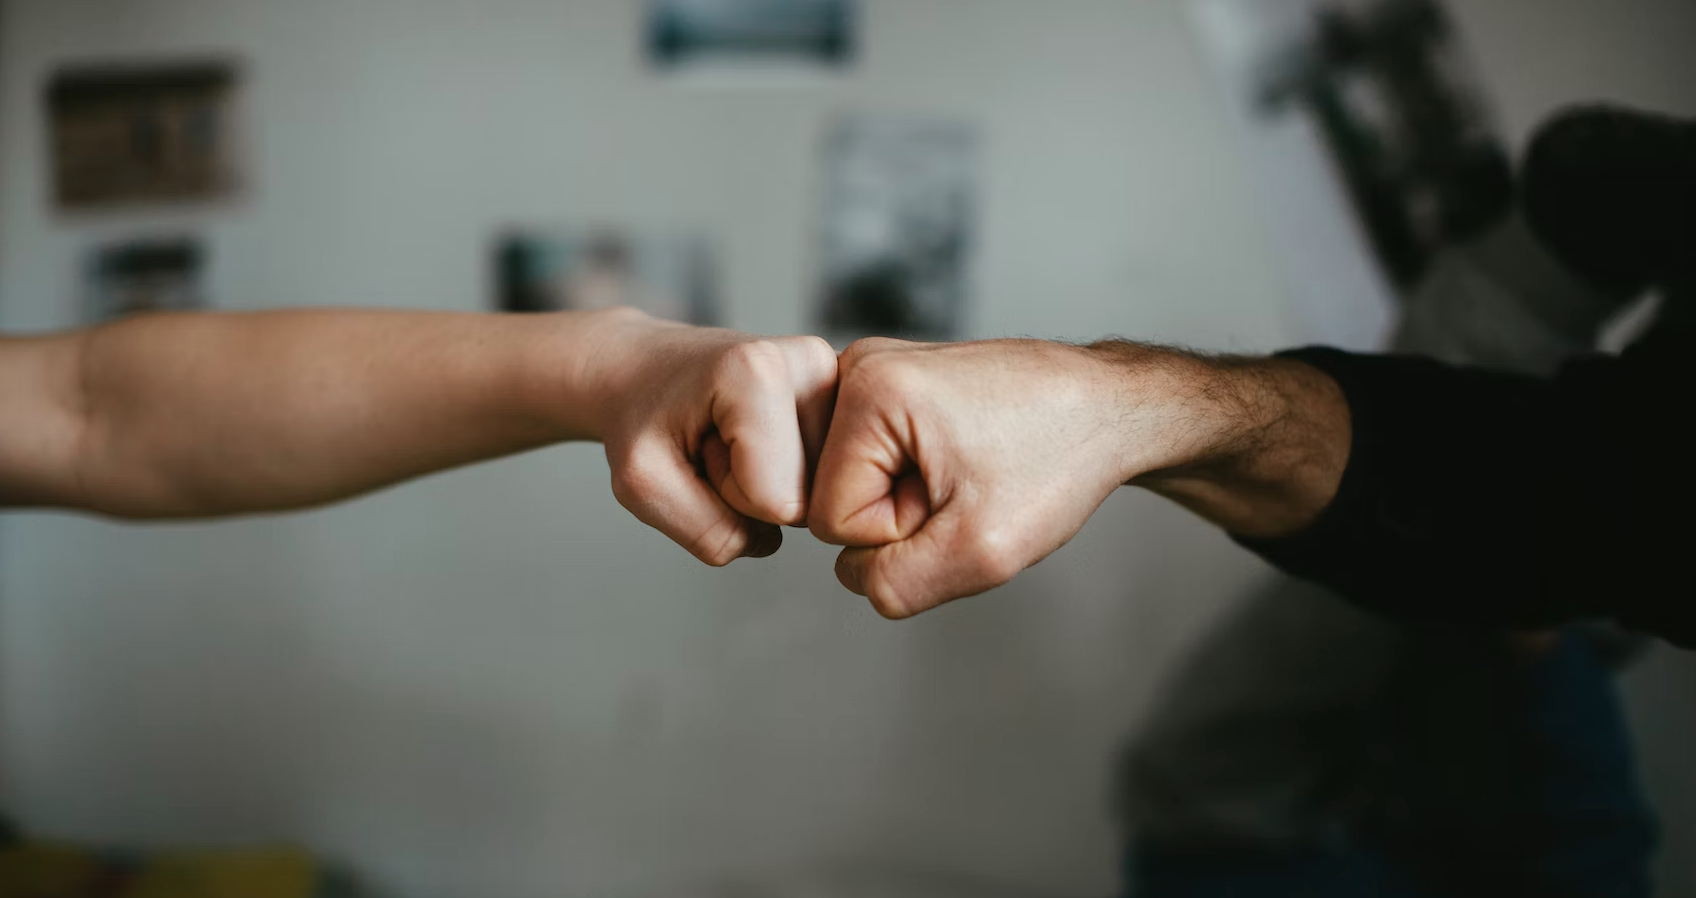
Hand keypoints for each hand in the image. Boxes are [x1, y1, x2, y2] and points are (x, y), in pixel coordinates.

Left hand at [579, 309, 838, 565]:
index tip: (700, 450)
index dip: (729, 497)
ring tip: (728, 436)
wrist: (638, 369)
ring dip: (768, 481)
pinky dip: (786, 470)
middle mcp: (811, 362)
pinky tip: (757, 436)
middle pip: (807, 497)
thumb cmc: (637, 416)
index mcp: (759, 371)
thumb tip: (769, 541)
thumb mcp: (641, 485)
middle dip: (751, 490)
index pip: (777, 502)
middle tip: (713, 444)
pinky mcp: (842, 392)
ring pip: (821, 489)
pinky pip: (827, 473)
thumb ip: (708, 532)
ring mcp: (834, 375)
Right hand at [807, 338, 1162, 617]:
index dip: (900, 531)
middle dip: (902, 513)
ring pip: (855, 484)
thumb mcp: (981, 551)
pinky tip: (961, 459)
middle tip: (967, 484)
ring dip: (911, 497)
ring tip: (967, 470)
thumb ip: (894, 584)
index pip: (831, 519)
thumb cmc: (1060, 457)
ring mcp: (873, 371)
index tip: (961, 495)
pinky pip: (874, 464)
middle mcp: (858, 366)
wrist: (1109, 408)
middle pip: (834, 497)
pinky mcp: (890, 385)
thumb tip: (853, 574)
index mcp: (868, 389)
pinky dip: (916, 477)